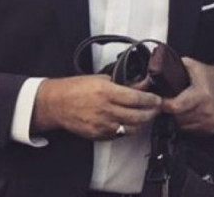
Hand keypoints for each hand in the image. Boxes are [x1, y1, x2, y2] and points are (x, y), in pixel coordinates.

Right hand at [33, 75, 161, 139]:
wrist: (56, 103)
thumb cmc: (76, 88)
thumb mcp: (101, 78)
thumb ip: (122, 83)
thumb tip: (141, 84)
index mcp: (106, 92)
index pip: (137, 98)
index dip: (151, 100)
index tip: (157, 99)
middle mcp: (105, 109)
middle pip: (138, 116)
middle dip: (151, 113)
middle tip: (155, 108)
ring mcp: (102, 125)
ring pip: (132, 129)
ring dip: (141, 123)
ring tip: (144, 116)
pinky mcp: (98, 135)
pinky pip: (119, 135)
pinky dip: (127, 129)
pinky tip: (128, 122)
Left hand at [161, 58, 213, 133]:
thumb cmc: (211, 77)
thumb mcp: (194, 66)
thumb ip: (177, 66)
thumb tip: (160, 67)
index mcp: (201, 93)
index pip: (175, 106)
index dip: (164, 103)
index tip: (160, 100)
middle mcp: (206, 109)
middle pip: (177, 117)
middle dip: (171, 111)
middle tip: (169, 102)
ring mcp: (210, 121)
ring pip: (183, 125)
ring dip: (178, 118)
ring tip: (179, 106)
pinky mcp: (211, 128)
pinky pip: (192, 130)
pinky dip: (187, 123)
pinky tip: (188, 113)